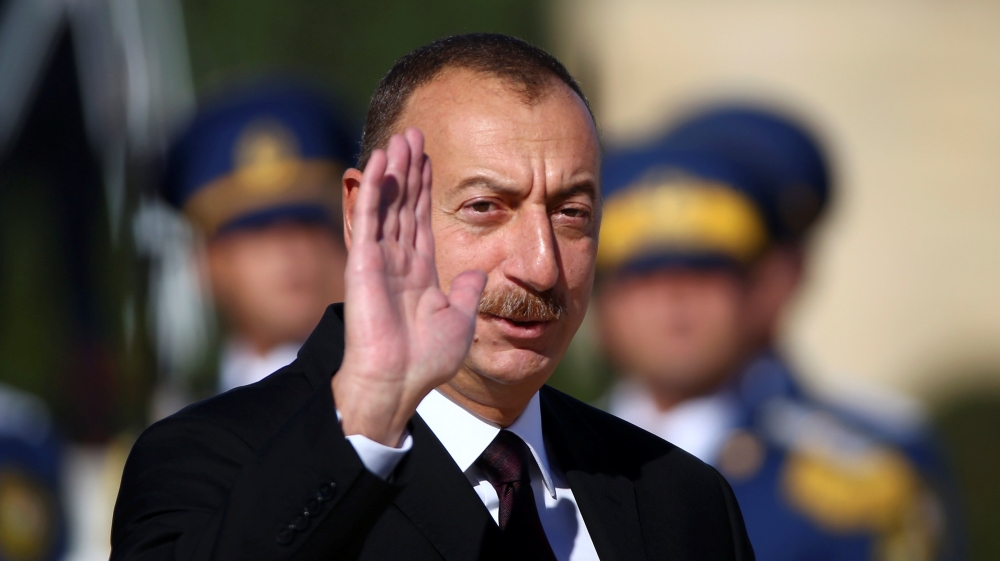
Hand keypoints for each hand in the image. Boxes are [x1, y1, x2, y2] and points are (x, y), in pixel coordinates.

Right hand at [333, 128, 486, 445]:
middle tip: (414, 133)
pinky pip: (369, 220)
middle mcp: (398, 261)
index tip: (429, 158)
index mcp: (420, 272)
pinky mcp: (362, 264)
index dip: (425, 188)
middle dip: (410, 169)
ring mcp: (378, 261)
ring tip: (400, 137)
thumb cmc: (427, 361)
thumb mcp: (459, 320)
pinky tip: (380, 163)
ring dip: (394, 171)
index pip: (422, 219)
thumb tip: (481, 271)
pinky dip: (374, 191)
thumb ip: (468, 291)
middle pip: (404, 204)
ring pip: (387, 205)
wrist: (398, 382)